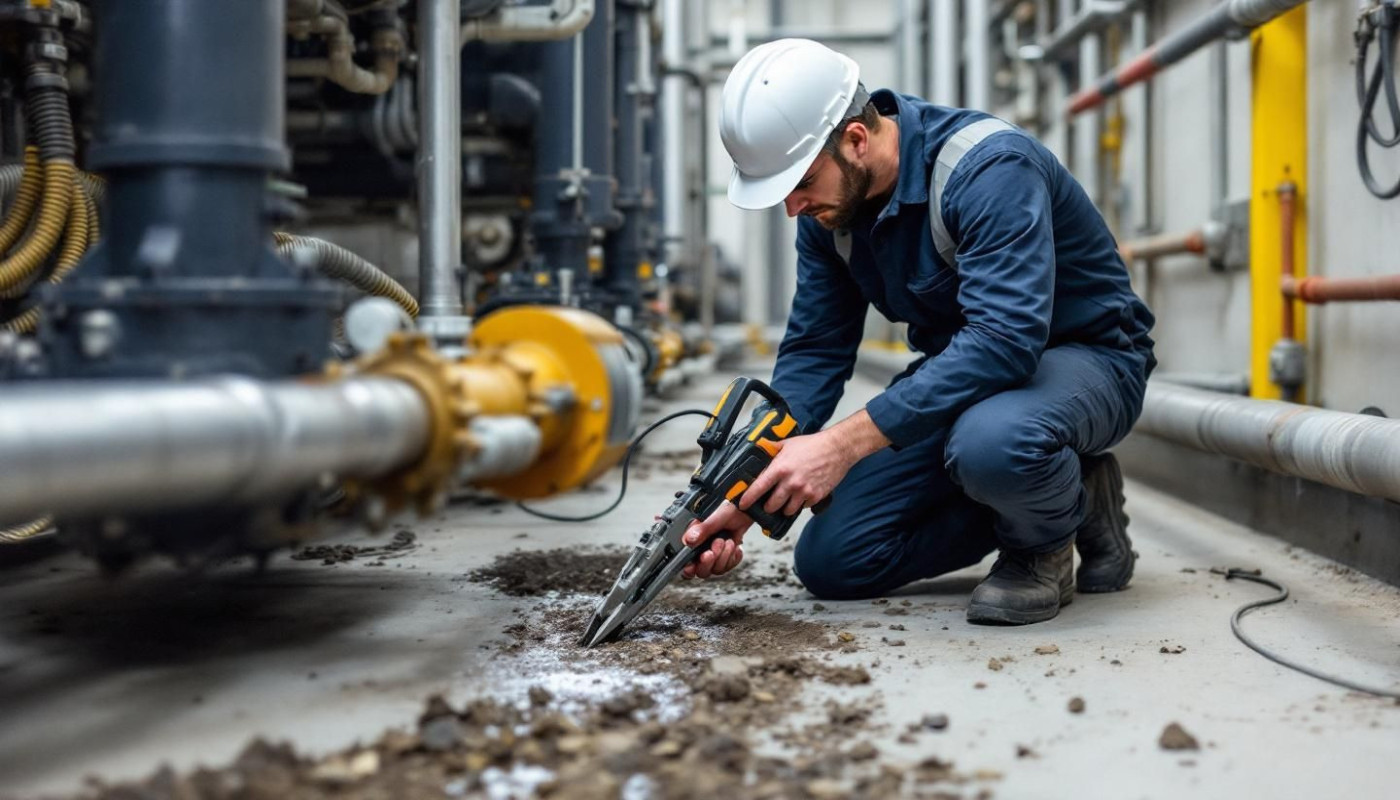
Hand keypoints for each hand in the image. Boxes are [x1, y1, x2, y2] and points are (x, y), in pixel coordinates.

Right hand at [681, 501, 751, 579]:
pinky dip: (733, 557)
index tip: (695, 565)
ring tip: (728, 541)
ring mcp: (714, 557)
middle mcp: (701, 552)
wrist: (742, 513)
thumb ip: (702, 529)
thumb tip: (689, 540)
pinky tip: (734, 546)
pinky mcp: (725, 559)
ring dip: (724, 556)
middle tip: (716, 544)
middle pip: (701, 571)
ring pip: (716, 570)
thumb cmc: (725, 512)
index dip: (688, 568)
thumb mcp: (714, 518)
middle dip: (710, 561)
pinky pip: (728, 566)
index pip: (684, 563)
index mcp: (692, 542)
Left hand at [737, 431, 853, 516]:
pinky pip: (803, 507)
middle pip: (772, 505)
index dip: (748, 498)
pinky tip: (802, 494)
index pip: (759, 487)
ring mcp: (804, 491)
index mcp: (780, 468)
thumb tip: (759, 449)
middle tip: (769, 503)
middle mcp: (791, 482)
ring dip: (785, 507)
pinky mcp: (816, 496)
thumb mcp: (787, 443)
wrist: (837, 448)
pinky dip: (801, 504)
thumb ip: (771, 449)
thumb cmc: (813, 445)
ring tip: (787, 499)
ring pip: (787, 510)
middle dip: (768, 506)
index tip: (742, 504)